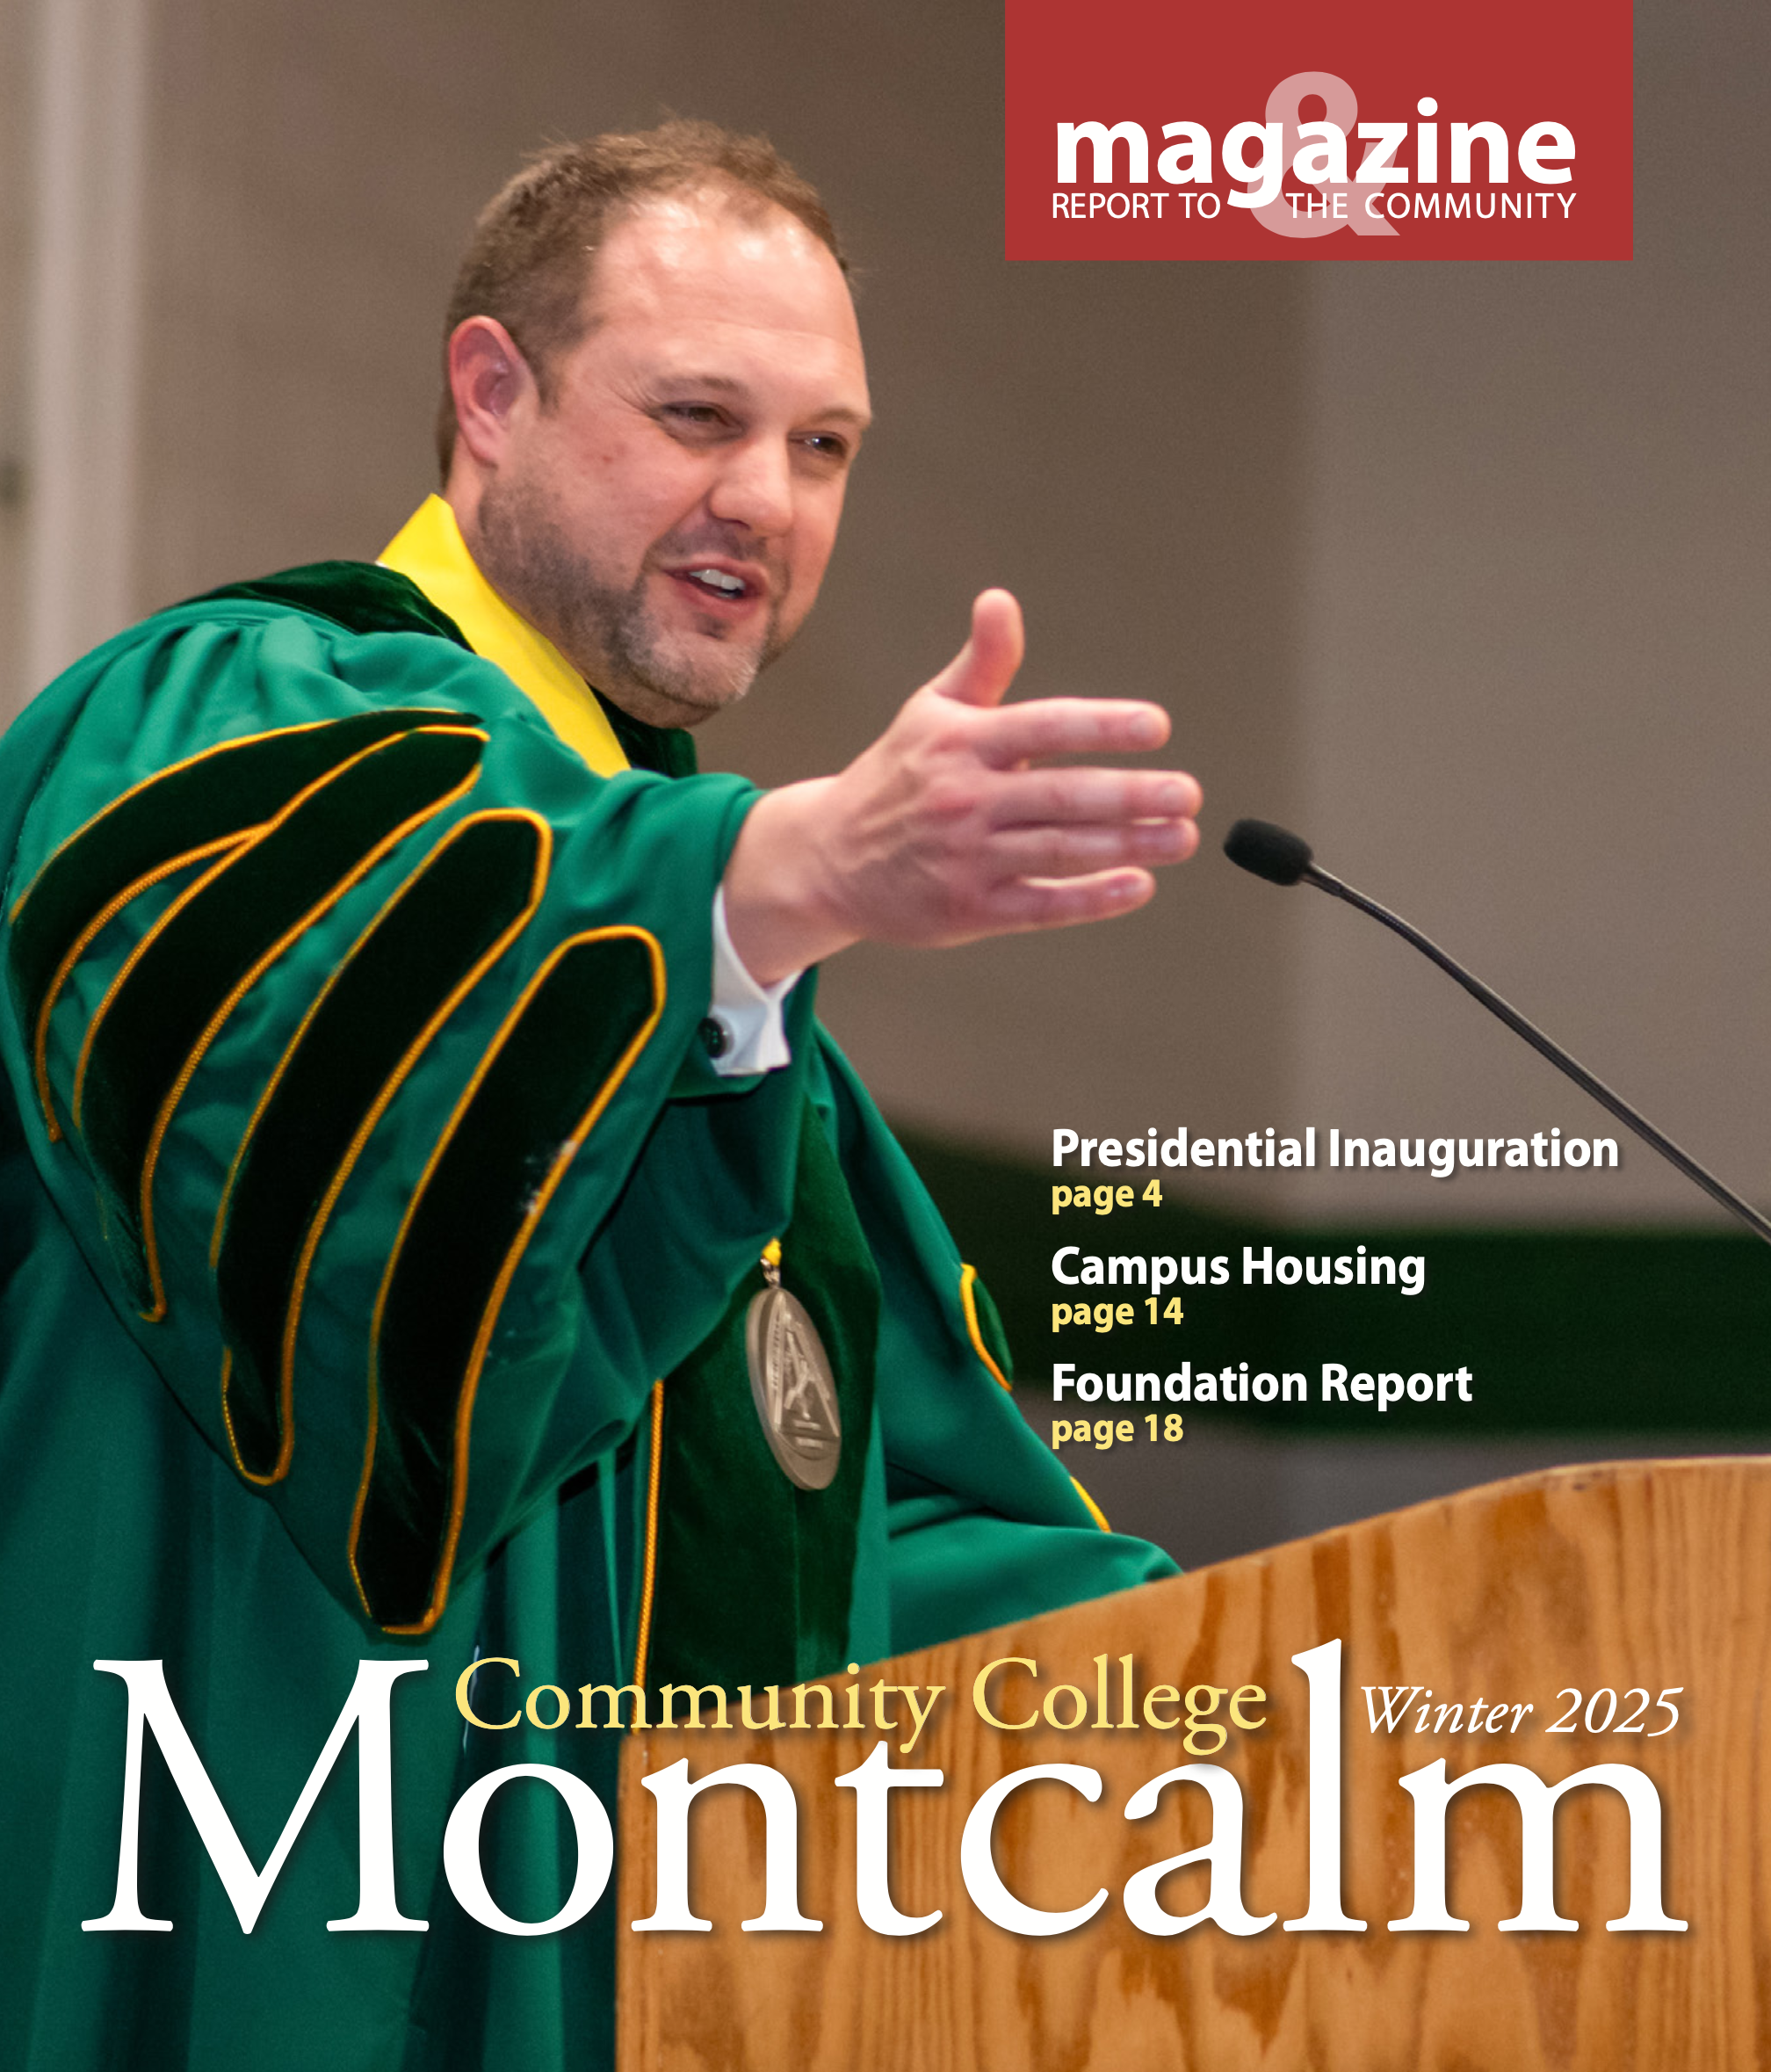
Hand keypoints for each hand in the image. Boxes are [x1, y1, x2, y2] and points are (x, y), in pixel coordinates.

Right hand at [720, 590, 1201, 983]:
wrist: (826, 860)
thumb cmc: (895, 779)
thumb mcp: (930, 713)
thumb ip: (982, 664)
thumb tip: (1001, 600)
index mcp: (959, 743)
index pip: (1041, 727)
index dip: (1101, 725)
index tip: (1156, 726)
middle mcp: (963, 799)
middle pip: (1060, 796)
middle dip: (1131, 795)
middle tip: (1189, 793)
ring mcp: (966, 858)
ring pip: (1059, 851)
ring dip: (1128, 846)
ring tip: (1181, 836)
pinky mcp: (968, 911)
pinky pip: (1041, 905)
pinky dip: (1092, 898)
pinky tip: (1139, 886)